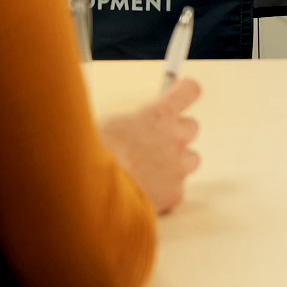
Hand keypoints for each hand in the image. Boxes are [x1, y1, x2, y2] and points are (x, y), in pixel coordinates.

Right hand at [101, 76, 201, 214]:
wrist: (97, 188)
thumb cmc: (96, 153)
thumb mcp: (109, 125)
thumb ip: (131, 123)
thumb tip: (132, 127)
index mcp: (158, 115)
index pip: (188, 91)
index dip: (184, 92)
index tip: (181, 93)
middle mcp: (174, 137)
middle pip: (191, 127)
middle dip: (176, 133)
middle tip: (155, 143)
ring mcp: (178, 166)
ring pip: (190, 160)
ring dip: (176, 163)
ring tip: (150, 172)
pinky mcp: (175, 193)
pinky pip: (176, 190)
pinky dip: (164, 193)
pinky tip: (144, 194)